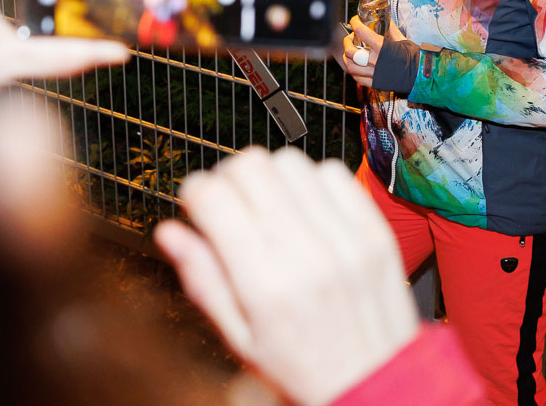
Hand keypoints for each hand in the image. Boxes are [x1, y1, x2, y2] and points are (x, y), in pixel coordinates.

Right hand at [154, 147, 418, 405]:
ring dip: (271, 177)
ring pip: (290, 162)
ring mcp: (346, 239)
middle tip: (232, 204)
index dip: (196, 192)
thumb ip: (203, 281)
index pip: (214, 198)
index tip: (198, 205)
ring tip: (272, 209)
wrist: (376, 385)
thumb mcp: (240, 339)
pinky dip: (313, 183)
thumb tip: (169, 233)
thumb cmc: (304, 369)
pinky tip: (307, 211)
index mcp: (266, 287)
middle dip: (229, 177)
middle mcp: (307, 255)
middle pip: (251, 166)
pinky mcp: (375, 231)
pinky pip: (336, 173)